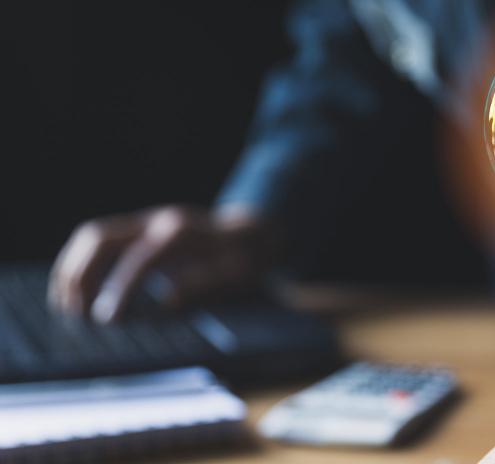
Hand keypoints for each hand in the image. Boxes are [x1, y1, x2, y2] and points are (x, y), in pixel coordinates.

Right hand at [49, 205, 275, 322]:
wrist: (255, 231)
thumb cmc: (247, 258)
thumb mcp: (237, 274)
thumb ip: (206, 283)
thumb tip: (168, 300)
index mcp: (181, 235)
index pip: (138, 259)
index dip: (119, 289)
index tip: (105, 320)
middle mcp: (157, 222)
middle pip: (101, 239)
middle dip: (80, 274)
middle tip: (72, 313)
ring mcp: (145, 222)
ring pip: (93, 236)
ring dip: (72, 268)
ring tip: (64, 305)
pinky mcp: (139, 229)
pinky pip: (99, 240)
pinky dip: (81, 263)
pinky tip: (75, 290)